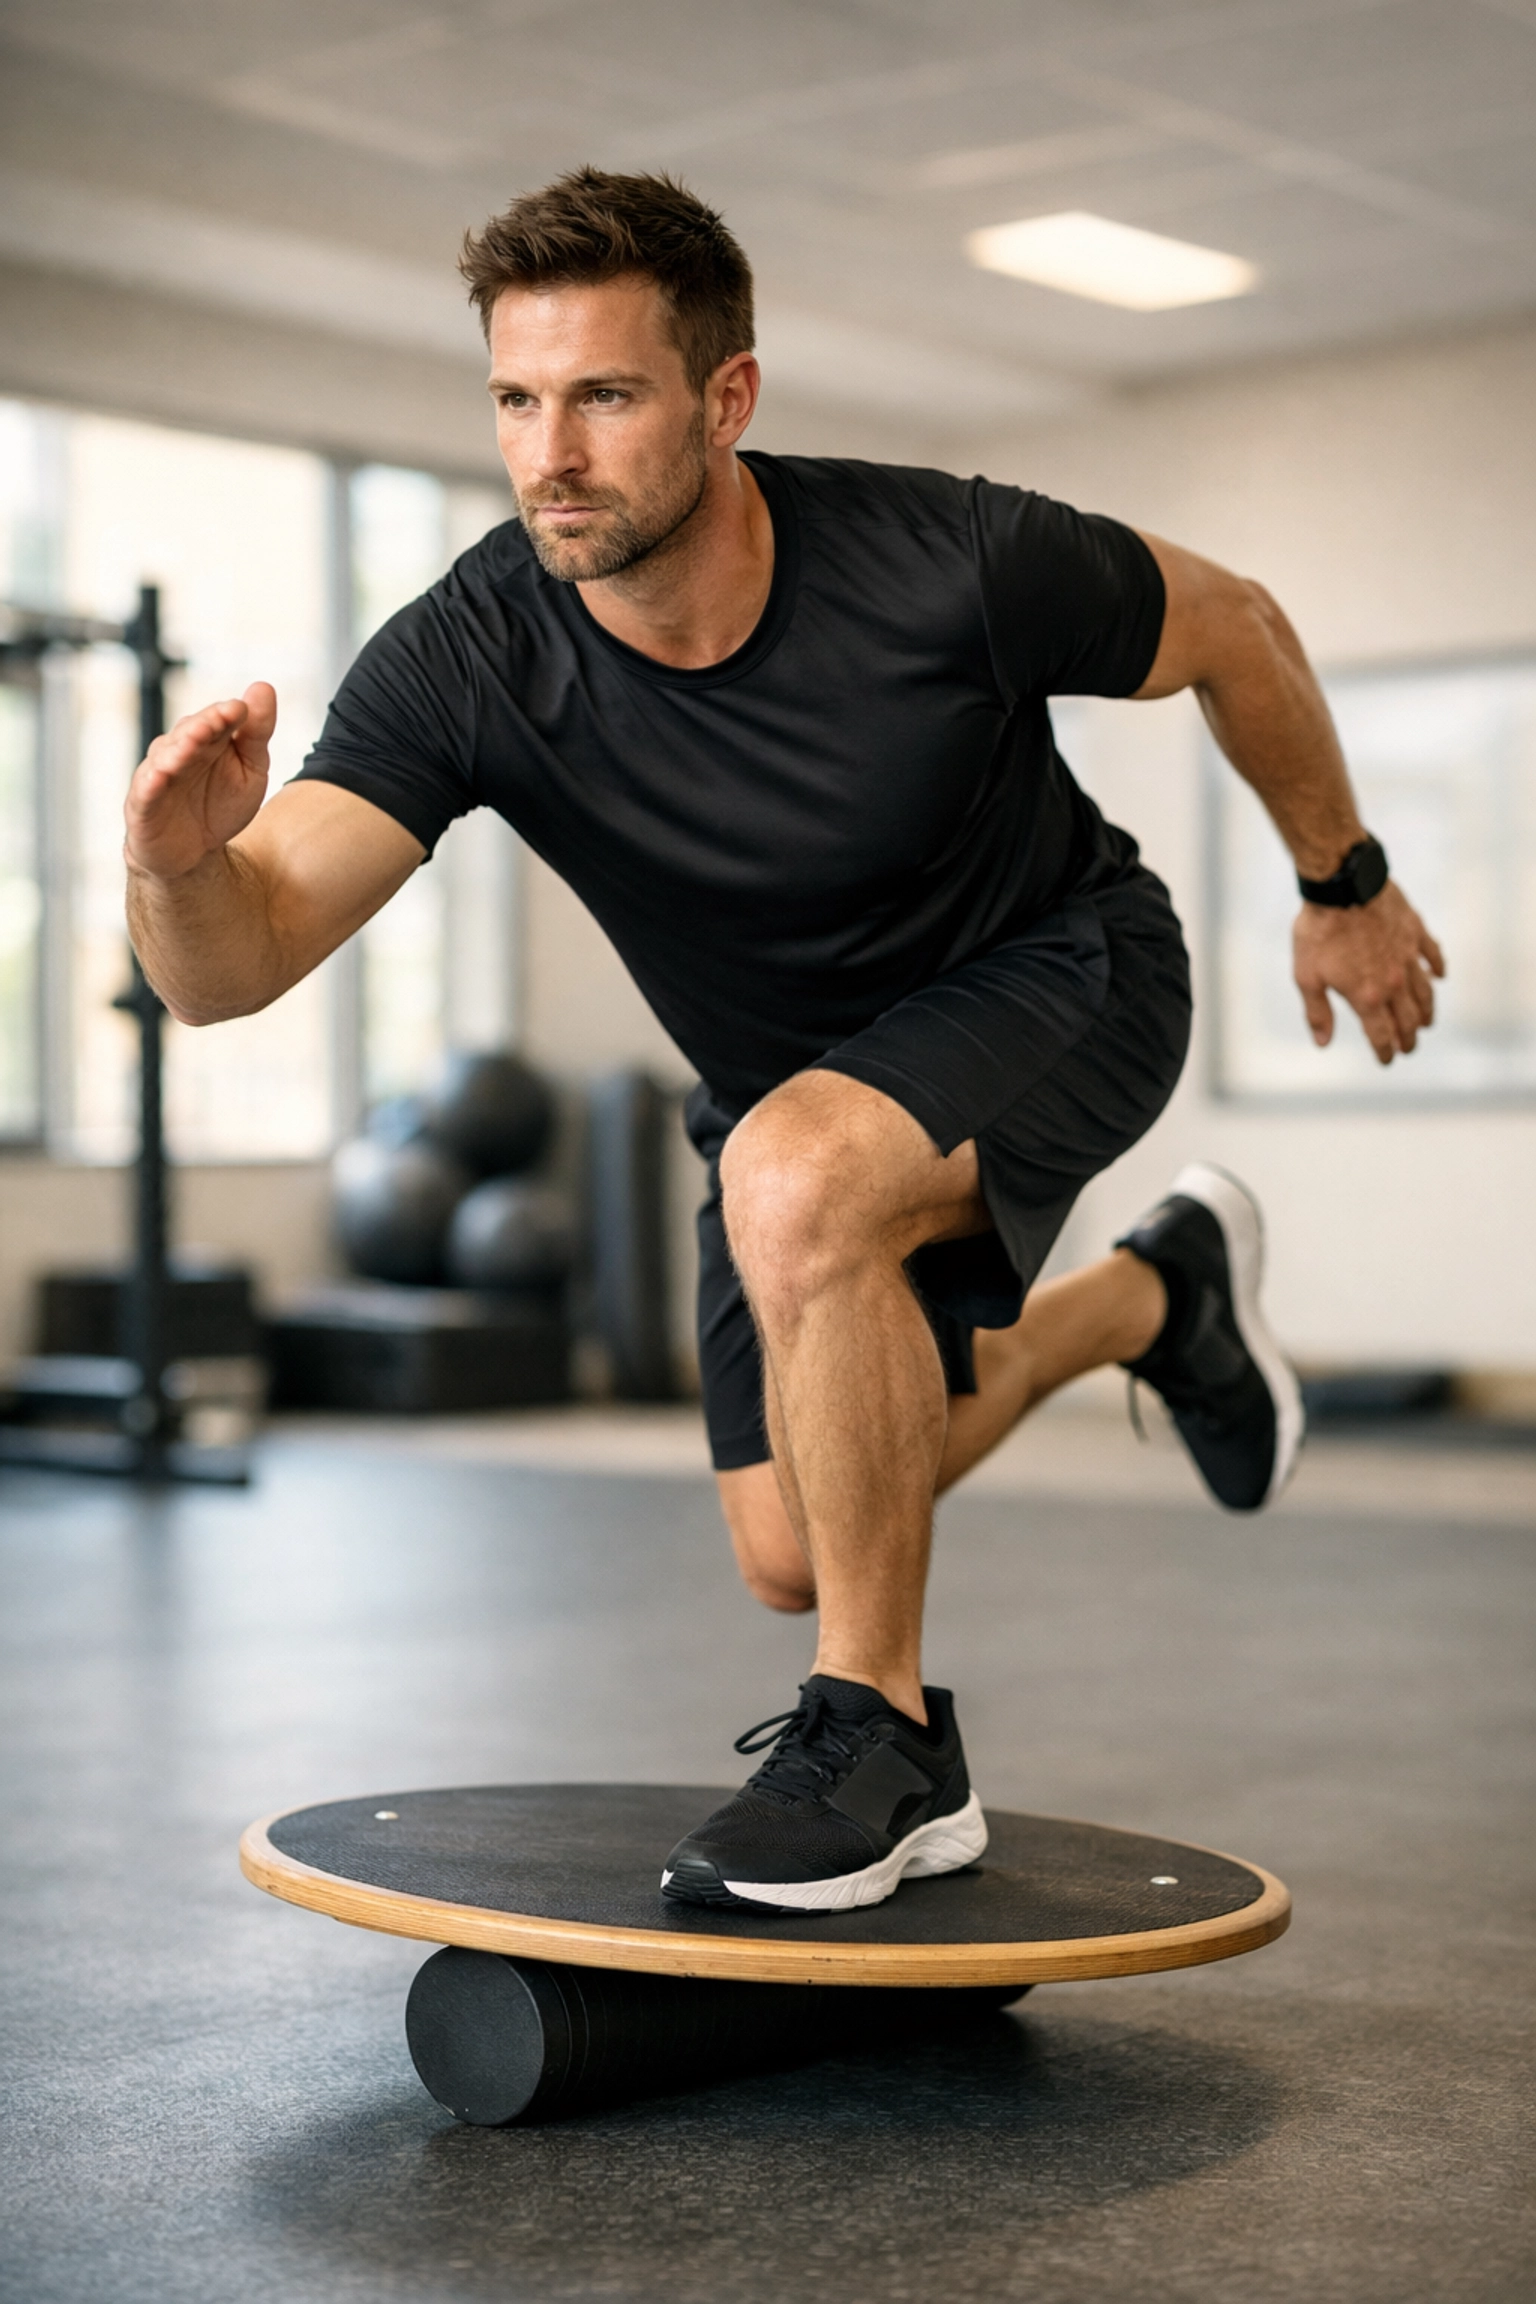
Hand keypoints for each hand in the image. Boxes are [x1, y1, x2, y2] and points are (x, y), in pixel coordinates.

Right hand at [123, 683, 275, 880]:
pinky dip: (152, 781)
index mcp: (206, 739)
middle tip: (219, 718)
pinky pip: (146, 790)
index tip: (241, 709)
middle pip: (189, 733)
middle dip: (203, 725)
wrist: (193, 853)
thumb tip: (264, 687)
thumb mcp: (250, 770)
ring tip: (194, 741)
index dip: (225, 714)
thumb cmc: (220, 805)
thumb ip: (256, 733)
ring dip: (180, 748)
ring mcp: (158, 775)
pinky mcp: (143, 803)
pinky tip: (161, 774)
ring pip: (167, 756)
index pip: (215, 720)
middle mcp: (179, 750)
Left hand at [1293, 881, 1445, 1064]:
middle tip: (1408, 1049)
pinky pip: (1432, 955)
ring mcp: (1407, 957)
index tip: (1386, 1061)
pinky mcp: (1414, 932)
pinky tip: (1440, 977)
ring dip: (1426, 1011)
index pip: (1381, 1035)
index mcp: (1366, 996)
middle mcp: (1393, 982)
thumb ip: (1317, 1012)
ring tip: (1426, 1023)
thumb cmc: (1318, 931)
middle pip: (1407, 1019)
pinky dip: (1437, 969)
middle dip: (1408, 1039)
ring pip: (1424, 992)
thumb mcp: (1306, 976)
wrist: (1343, 886)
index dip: (1384, 1051)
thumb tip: (1323, 1042)